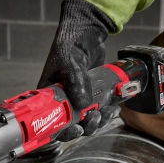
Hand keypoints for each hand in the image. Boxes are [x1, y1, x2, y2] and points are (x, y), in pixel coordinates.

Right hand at [38, 0, 118, 140]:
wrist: (87, 31)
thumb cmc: (70, 44)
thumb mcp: (69, 62)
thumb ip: (75, 81)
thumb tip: (83, 104)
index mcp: (49, 96)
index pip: (52, 122)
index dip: (64, 131)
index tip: (77, 130)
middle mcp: (62, 101)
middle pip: (73, 125)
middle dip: (86, 126)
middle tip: (95, 117)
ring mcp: (78, 99)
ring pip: (87, 120)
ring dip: (99, 121)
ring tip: (107, 112)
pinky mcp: (91, 95)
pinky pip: (98, 111)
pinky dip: (106, 112)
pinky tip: (113, 107)